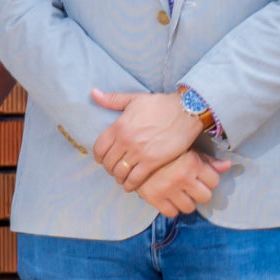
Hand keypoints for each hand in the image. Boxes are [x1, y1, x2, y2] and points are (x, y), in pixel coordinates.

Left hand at [90, 88, 204, 190]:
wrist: (186, 111)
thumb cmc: (161, 104)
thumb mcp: (134, 99)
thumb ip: (112, 100)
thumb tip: (93, 93)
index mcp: (119, 126)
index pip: (99, 148)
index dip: (98, 157)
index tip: (102, 159)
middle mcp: (126, 141)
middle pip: (108, 162)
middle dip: (108, 168)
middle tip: (113, 169)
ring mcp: (139, 152)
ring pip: (120, 172)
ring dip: (118, 177)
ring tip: (121, 177)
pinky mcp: (153, 162)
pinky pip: (135, 179)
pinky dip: (130, 185)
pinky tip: (130, 186)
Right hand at [137, 150, 230, 217]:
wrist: (134, 153)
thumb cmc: (164, 151)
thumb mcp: (187, 150)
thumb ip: (207, 160)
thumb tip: (227, 165)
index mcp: (192, 163)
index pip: (214, 181)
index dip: (208, 180)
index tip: (200, 178)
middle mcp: (182, 177)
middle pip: (205, 197)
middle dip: (199, 193)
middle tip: (190, 188)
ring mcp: (168, 189)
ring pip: (189, 208)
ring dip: (186, 202)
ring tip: (179, 194)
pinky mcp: (154, 198)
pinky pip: (171, 213)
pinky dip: (171, 209)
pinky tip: (168, 199)